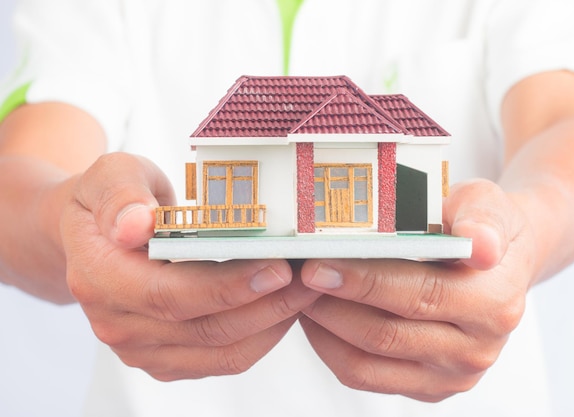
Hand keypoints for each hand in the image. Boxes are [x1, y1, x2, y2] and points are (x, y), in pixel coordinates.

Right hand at [61, 153, 319, 380]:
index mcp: (98, 276)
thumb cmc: (111, 198)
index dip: (229, 286)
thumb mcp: (111, 174)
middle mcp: (116, 322)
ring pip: (220, 352)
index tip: (279, 268)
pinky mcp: (164, 357)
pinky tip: (284, 308)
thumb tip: (133, 226)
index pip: (170, 294)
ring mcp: (140, 347)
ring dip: (272, 324)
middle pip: (205, 329)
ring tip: (308, 290)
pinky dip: (260, 337)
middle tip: (312, 277)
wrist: (95, 233)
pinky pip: (221, 360)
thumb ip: (121, 195)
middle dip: (267, 305)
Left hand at [297, 179, 533, 401]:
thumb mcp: (488, 204)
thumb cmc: (482, 226)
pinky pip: (365, 377)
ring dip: (324, 328)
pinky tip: (317, 317)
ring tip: (299, 294)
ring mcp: (452, 375)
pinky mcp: (429, 387)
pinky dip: (331, 348)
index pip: (417, 295)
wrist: (500, 262)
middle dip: (330, 304)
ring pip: (367, 363)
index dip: (362, 282)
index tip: (317, 265)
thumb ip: (482, 218)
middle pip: (385, 334)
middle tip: (294, 277)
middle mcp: (477, 349)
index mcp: (494, 302)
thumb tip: (481, 244)